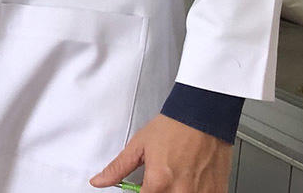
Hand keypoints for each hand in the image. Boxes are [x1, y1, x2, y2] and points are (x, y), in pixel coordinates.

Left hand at [90, 114, 231, 191]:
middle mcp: (181, 192)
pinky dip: (192, 192)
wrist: (202, 117)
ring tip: (174, 177)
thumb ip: (118, 168)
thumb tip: (99, 181)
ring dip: (173, 191)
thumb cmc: (174, 127)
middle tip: (158, 179)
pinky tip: (189, 180)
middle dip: (156, 191)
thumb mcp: (139, 145)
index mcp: (159, 182)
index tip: (141, 187)